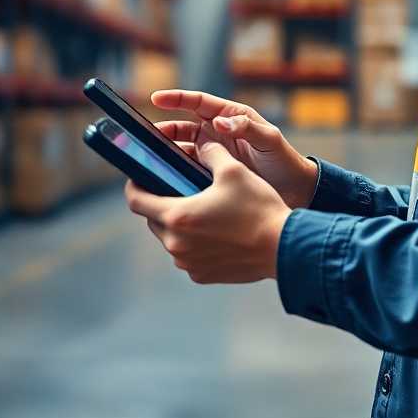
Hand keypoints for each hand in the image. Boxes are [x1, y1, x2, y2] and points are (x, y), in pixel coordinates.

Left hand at [125, 137, 291, 282]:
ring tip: (202, 207)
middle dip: (162, 201)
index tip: (140, 175)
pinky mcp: (201, 275)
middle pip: (153, 219)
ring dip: (179, 222)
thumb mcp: (233, 169)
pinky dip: (194, 241)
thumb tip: (201, 142)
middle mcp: (176, 244)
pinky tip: (215, 229)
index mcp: (177, 216)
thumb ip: (210, 152)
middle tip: (179, 186)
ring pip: (171, 237)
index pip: (136, 200)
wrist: (283, 248)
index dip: (134, 185)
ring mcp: (188, 263)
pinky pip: (187, 254)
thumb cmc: (257, 207)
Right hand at [150, 89, 318, 208]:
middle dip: (165, 130)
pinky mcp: (214, 174)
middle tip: (146, 139)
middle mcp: (219, 132)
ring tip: (151, 161)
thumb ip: (246, 128)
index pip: (199, 102)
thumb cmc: (284, 160)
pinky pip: (190, 170)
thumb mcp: (268, 140)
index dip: (177, 99)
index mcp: (231, 117)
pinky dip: (178, 173)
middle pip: (184, 127)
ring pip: (184, 150)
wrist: (295, 190)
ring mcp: (215, 154)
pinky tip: (167, 181)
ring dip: (168, 154)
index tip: (156, 98)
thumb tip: (218, 121)